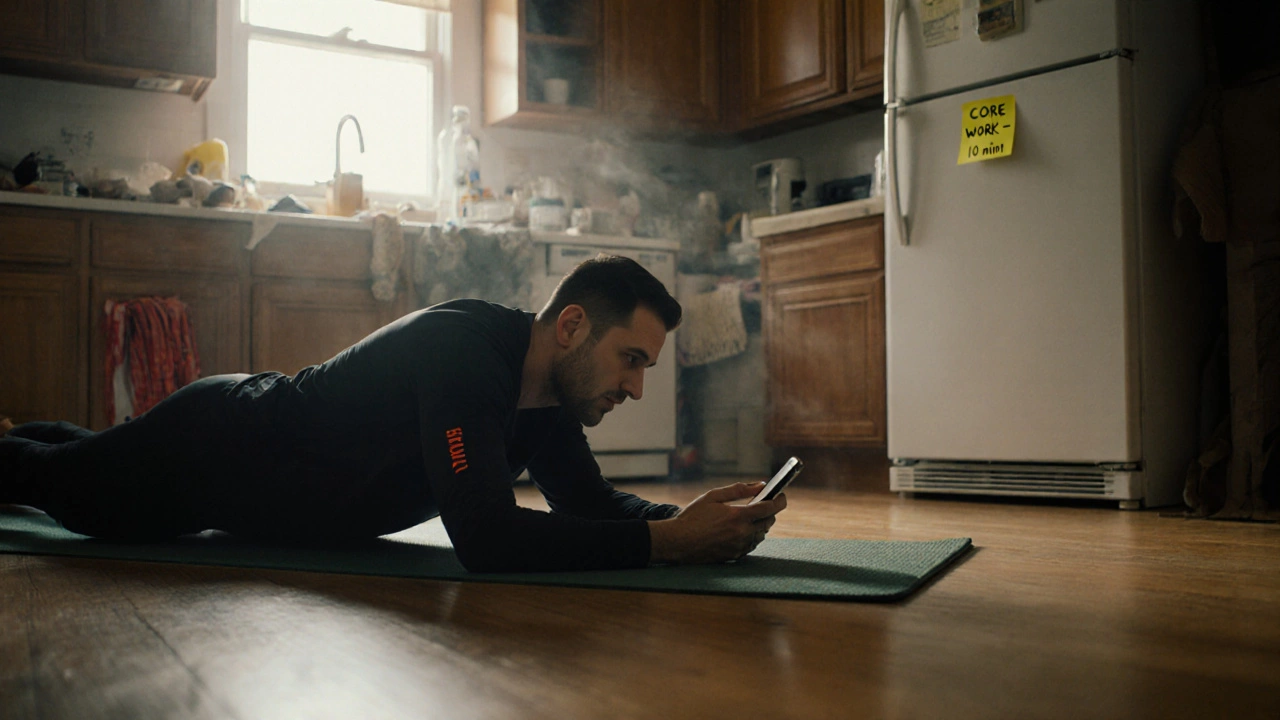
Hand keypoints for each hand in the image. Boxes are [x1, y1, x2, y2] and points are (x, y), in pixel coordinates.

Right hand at [647, 482, 787, 564]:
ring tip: (750, 516)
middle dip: (770, 511)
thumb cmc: (693, 517)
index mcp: (738, 516)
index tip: (782, 495)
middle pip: (769, 522)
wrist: (678, 542)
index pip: (770, 508)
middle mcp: (742, 533)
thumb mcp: (713, 496)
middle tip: (763, 503)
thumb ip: (738, 490)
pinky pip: (752, 544)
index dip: (780, 500)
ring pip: (761, 534)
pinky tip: (742, 529)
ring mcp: (739, 546)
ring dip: (761, 524)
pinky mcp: (735, 556)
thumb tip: (760, 485)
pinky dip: (752, 535)